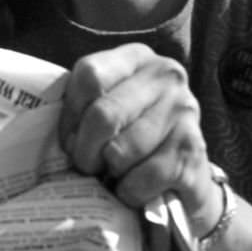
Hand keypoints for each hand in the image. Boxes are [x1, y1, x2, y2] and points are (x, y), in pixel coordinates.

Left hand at [58, 43, 221, 231]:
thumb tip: (57, 138)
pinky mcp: (194, 148)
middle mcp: (166, 76)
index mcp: (137, 58)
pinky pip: (142, 179)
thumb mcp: (112, 108)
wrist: (187, 176)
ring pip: (121, 151)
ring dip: (110, 174)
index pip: (89, 75)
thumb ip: (86, 107)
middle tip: (88, 166)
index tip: (70, 138)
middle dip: (85, 152)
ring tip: (117, 174)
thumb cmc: (135, 139)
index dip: (70, 114)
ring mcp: (184, 110)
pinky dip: (131, 193)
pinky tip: (138, 187)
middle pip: (103, 115)